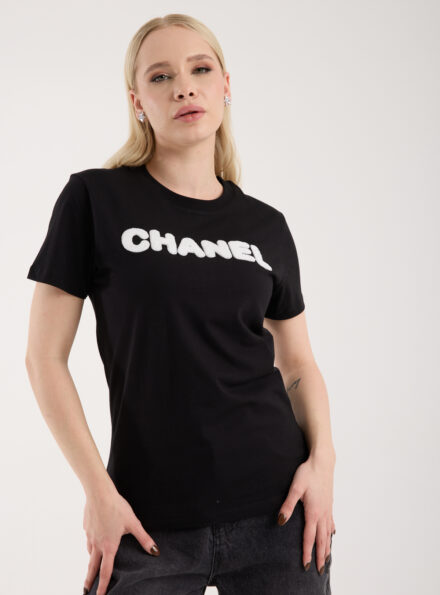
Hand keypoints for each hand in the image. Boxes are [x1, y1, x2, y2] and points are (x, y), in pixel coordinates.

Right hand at [82, 488, 159, 594]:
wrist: (99, 493)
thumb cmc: (117, 507)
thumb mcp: (133, 523)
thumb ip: (144, 538)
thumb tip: (154, 551)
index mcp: (109, 546)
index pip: (105, 571)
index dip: (103, 586)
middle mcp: (97, 544)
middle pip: (92, 567)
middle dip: (89, 580)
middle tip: (86, 591)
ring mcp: (90, 535)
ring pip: (90, 552)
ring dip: (90, 562)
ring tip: (92, 567)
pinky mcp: (86, 527)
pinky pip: (88, 539)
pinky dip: (90, 545)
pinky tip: (94, 540)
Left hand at [277, 454, 335, 574]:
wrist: (322, 462)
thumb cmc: (307, 473)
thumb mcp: (295, 488)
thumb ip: (288, 505)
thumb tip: (281, 521)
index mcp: (313, 512)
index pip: (309, 536)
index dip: (307, 551)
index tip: (306, 565)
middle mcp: (322, 513)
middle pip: (321, 539)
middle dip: (320, 556)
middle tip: (319, 570)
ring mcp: (327, 509)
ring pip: (328, 533)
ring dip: (327, 547)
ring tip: (327, 559)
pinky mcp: (329, 504)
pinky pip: (331, 523)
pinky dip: (331, 533)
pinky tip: (331, 535)